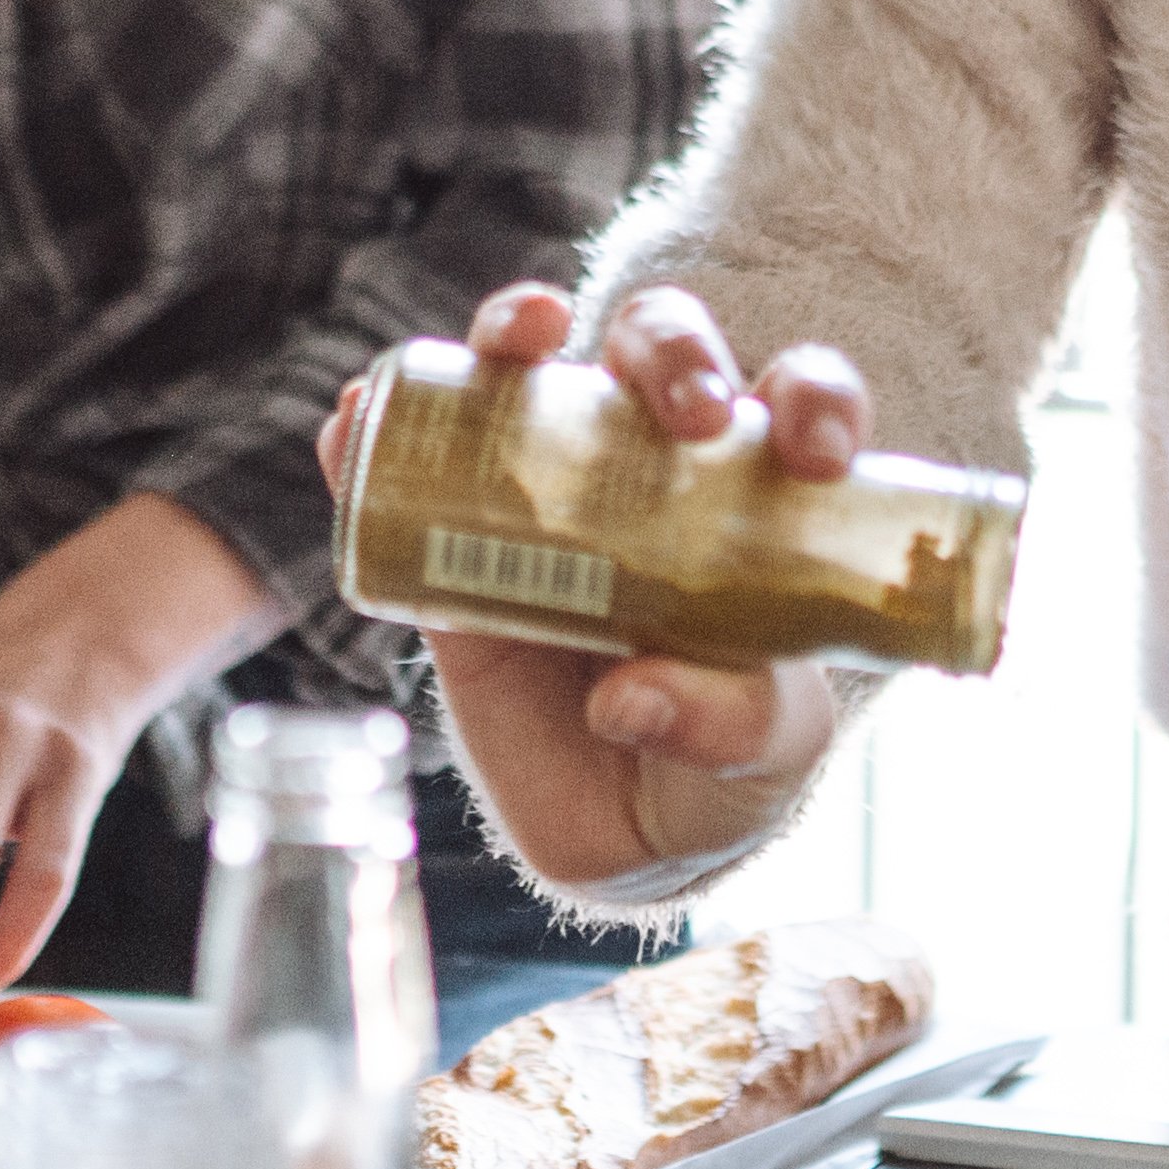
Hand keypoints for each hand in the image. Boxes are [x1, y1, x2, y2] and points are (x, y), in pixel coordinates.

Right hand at [327, 281, 863, 896]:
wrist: (621, 843)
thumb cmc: (723, 775)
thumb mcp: (758, 756)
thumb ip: (725, 723)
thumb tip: (629, 696)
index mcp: (758, 496)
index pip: (799, 400)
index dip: (815, 399)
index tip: (813, 454)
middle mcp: (658, 465)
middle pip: (663, 353)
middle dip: (673, 351)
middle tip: (686, 410)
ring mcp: (549, 492)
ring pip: (534, 367)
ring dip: (518, 325)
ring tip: (522, 337)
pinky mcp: (457, 545)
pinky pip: (406, 465)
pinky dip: (373, 431)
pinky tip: (353, 422)